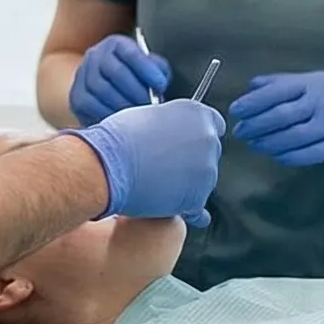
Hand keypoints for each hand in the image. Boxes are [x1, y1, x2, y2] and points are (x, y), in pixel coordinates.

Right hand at [66, 100, 222, 227]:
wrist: (108, 166)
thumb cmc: (119, 139)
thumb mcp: (151, 115)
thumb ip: (171, 123)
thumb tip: (170, 134)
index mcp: (197, 114)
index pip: (214, 125)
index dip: (197, 136)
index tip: (187, 144)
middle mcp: (207, 139)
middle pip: (210, 154)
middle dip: (194, 160)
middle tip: (168, 164)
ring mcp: (206, 169)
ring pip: (204, 181)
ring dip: (188, 184)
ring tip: (160, 184)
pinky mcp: (197, 197)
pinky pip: (198, 208)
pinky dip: (189, 210)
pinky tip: (178, 209)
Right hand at [68, 34, 171, 124]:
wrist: (109, 89)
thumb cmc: (137, 79)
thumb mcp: (151, 69)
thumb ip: (158, 71)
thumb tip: (158, 85)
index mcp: (116, 44)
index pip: (130, 53)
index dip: (147, 69)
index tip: (161, 85)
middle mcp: (95, 55)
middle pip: (115, 72)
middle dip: (136, 91)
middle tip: (151, 106)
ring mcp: (82, 75)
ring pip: (101, 89)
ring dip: (123, 105)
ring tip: (140, 116)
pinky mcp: (76, 96)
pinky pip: (89, 105)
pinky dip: (108, 114)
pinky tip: (122, 122)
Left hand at [228, 71, 323, 166]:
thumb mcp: (314, 81)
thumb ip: (282, 83)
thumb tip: (251, 86)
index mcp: (313, 82)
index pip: (277, 91)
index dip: (253, 102)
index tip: (236, 111)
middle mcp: (323, 100)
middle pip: (282, 115)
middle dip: (256, 125)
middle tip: (241, 132)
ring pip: (293, 137)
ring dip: (268, 143)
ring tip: (254, 144)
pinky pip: (309, 154)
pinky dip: (288, 156)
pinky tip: (276, 155)